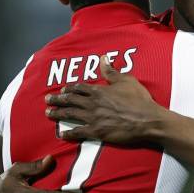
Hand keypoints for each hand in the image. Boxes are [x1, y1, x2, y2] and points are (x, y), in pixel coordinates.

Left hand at [45, 55, 165, 143]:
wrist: (147, 120)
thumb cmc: (138, 99)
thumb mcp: (126, 81)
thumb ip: (112, 71)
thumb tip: (103, 58)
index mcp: (99, 91)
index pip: (79, 88)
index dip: (69, 89)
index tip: (62, 90)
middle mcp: (92, 104)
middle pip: (70, 100)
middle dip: (58, 100)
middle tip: (47, 100)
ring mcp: (93, 118)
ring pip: (70, 114)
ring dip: (58, 113)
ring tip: (48, 113)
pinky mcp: (97, 132)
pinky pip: (78, 132)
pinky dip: (68, 133)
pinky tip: (61, 134)